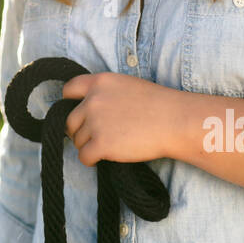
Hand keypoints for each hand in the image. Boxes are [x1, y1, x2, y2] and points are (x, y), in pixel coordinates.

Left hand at [62, 72, 178, 165]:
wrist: (175, 122)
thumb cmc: (158, 105)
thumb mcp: (127, 86)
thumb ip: (104, 93)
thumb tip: (88, 108)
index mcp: (99, 82)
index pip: (69, 90)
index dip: (71, 103)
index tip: (79, 114)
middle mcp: (92, 100)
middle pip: (70, 121)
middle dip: (80, 130)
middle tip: (97, 137)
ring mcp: (95, 122)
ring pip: (77, 140)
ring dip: (88, 145)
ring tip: (108, 146)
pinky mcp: (101, 143)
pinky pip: (83, 157)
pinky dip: (91, 160)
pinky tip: (103, 159)